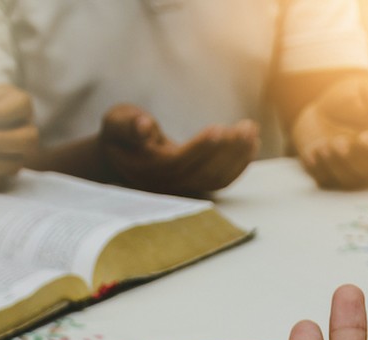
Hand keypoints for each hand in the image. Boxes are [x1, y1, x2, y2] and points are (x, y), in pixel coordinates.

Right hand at [99, 104, 257, 194]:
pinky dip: (239, 164)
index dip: (200, 148)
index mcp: (147, 169)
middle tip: (246, 127)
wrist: (121, 154)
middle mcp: (166, 185)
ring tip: (252, 130)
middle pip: (202, 173)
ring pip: (215, 179)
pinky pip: (220, 181)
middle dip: (228, 150)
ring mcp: (182, 188)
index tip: (219, 128)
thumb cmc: (120, 133)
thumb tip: (144, 126)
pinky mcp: (195, 185)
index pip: (178, 162)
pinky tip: (251, 144)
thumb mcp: (116, 122)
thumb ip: (128, 125)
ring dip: (238, 157)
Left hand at [292, 75, 367, 189]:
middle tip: (338, 141)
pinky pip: (325, 180)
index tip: (364, 138)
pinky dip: (318, 169)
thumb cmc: (350, 97)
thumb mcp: (362, 88)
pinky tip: (312, 154)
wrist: (322, 109)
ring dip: (335, 165)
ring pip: (347, 179)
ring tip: (323, 145)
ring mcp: (349, 169)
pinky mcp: (329, 174)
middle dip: (352, 158)